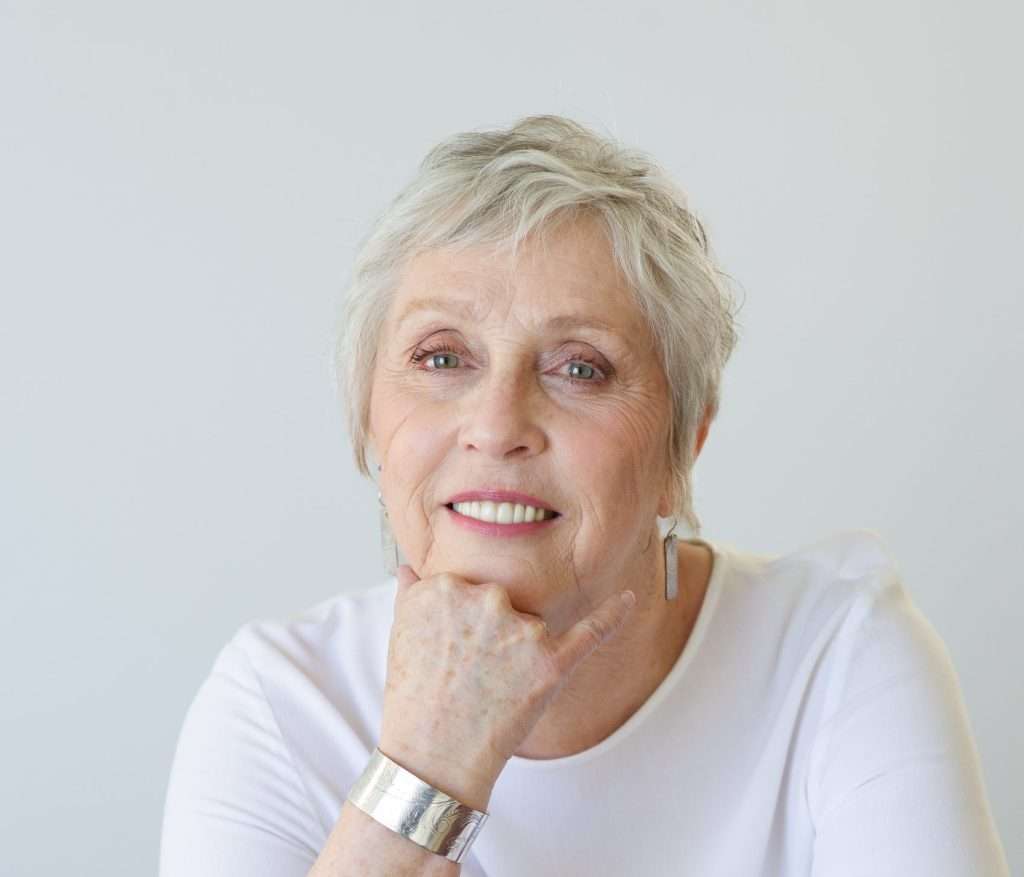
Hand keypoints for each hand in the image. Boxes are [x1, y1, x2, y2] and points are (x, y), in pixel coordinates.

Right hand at [377, 563, 636, 807]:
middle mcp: (484, 599)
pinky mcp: (551, 662)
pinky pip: (591, 632)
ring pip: (532, 625)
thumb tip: (411, 568)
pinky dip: (613, 615)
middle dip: (492, 631)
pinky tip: (630, 599)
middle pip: (504, 601)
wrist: (431, 760)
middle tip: (468, 672)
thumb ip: (412, 593)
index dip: (464, 619)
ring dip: (519, 652)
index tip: (453, 645)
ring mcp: (521, 631)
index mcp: (446, 585)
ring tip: (488, 687)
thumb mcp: (398, 636)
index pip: (471, 585)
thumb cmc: (413, 699)